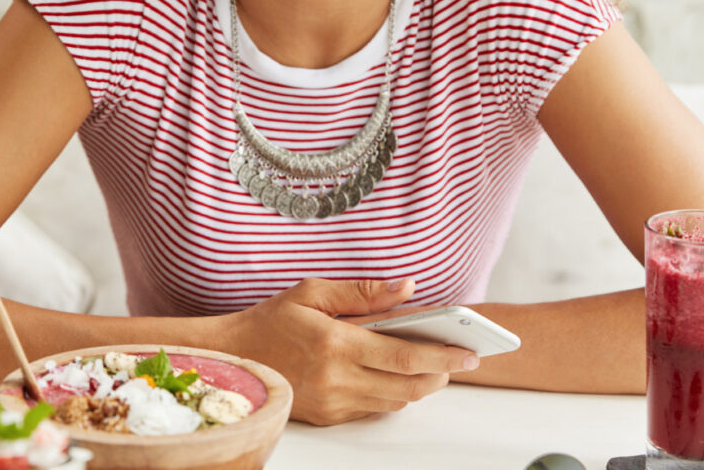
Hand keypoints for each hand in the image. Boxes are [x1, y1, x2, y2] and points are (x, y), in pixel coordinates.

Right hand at [223, 278, 478, 424]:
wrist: (234, 356)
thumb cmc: (273, 320)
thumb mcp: (314, 292)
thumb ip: (364, 292)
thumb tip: (408, 288)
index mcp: (335, 344)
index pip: (404, 356)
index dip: (443, 355)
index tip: (469, 350)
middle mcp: (336, 379)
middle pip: (408, 387)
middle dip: (441, 374)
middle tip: (460, 360)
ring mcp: (332, 402)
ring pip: (394, 401)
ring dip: (419, 386)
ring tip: (431, 364)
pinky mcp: (327, 416)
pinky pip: (372, 409)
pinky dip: (391, 393)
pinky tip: (395, 375)